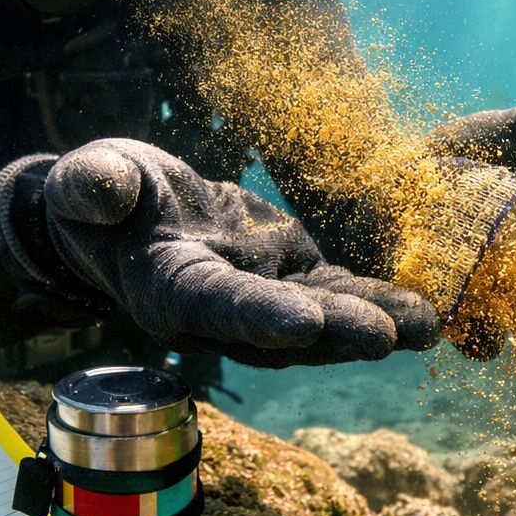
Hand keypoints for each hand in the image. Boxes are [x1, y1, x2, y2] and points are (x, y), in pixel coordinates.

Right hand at [0, 139, 440, 366]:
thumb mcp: (88, 179)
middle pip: (283, 331)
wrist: (128, 214)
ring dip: (373, 324)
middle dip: (335, 333)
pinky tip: (427, 312)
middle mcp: (222, 314)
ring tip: (427, 326)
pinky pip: (340, 296)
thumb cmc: (102, 196)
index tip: (303, 321)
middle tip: (385, 335)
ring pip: (322, 320)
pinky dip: (380, 302)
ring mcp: (264, 301)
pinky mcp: (294, 279)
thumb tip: (95, 186)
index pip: (217, 305)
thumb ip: (91, 186)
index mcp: (169, 291)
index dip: (258, 315)